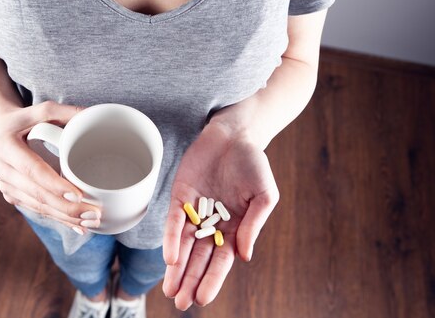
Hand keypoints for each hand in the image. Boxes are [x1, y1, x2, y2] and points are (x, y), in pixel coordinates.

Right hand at [0, 101, 101, 233]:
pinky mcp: (12, 195)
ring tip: (91, 222)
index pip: (33, 170)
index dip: (55, 185)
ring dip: (65, 217)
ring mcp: (5, 185)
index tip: (78, 195)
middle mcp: (2, 169)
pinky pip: (36, 210)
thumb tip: (94, 116)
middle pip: (37, 194)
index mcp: (7, 146)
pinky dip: (58, 219)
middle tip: (93, 213)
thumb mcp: (44, 109)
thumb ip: (68, 112)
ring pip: (37, 207)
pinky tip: (77, 226)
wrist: (4, 130)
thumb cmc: (28, 118)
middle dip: (66, 208)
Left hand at [162, 121, 279, 309]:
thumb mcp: (264, 195)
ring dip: (176, 268)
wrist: (235, 135)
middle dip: (189, 281)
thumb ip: (254, 225)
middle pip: (199, 258)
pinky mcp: (180, 196)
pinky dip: (171, 239)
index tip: (202, 298)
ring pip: (183, 246)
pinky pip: (174, 221)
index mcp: (234, 228)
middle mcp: (212, 224)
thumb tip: (244, 257)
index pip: (221, 260)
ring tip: (170, 291)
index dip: (212, 280)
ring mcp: (194, 211)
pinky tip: (169, 257)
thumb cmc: (254, 164)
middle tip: (180, 303)